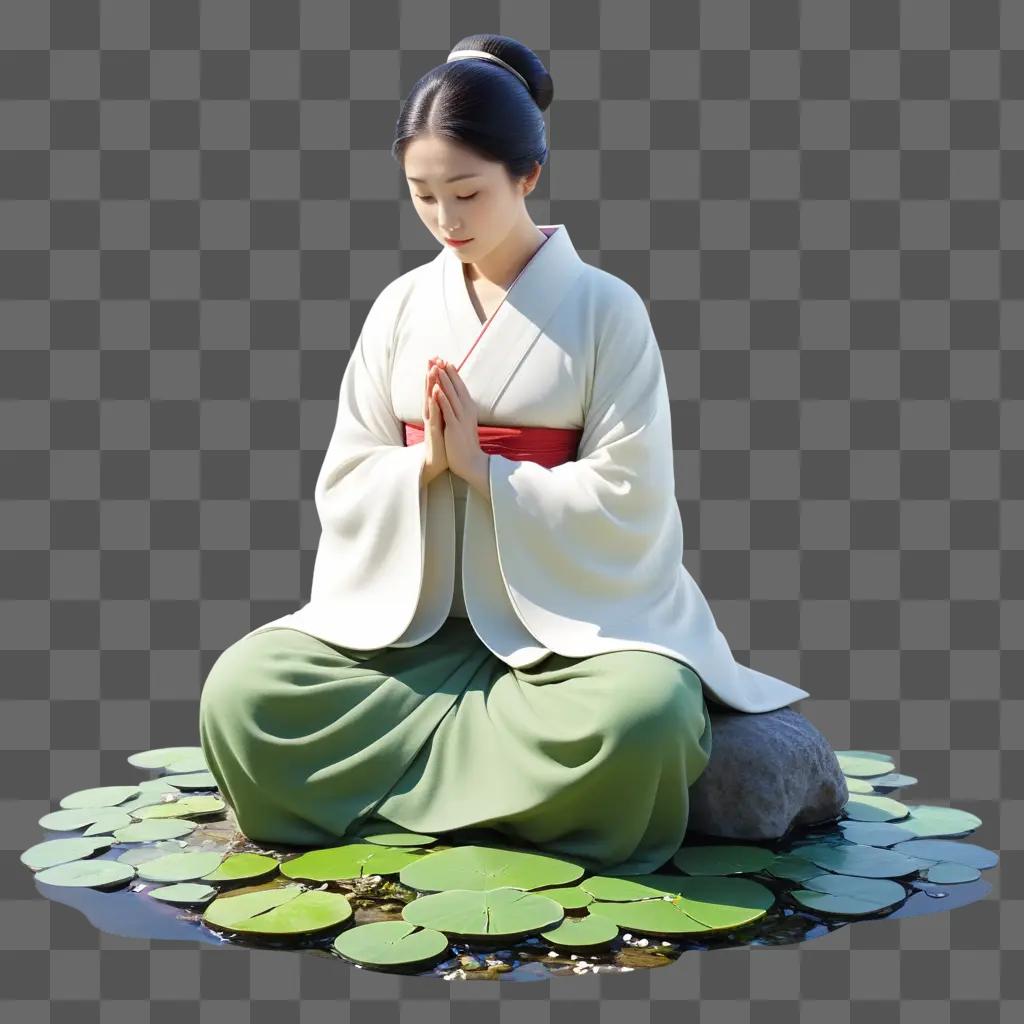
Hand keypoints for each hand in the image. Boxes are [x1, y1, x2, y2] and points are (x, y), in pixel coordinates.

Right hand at [422, 358, 447, 482]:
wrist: (437, 464)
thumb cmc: (442, 444)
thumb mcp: (445, 423)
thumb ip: (445, 411)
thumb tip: (448, 400)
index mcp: (436, 412)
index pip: (435, 390)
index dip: (436, 375)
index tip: (439, 360)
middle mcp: (431, 414)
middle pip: (429, 390)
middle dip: (430, 374)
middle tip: (431, 357)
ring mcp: (431, 422)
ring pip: (429, 399)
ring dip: (430, 384)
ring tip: (431, 369)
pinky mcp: (433, 430)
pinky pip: (434, 414)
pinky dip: (434, 402)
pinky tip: (435, 392)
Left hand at [430, 359, 483, 482]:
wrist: (471, 462)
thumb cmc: (466, 444)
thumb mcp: (466, 424)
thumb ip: (463, 412)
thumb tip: (461, 402)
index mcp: (468, 409)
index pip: (461, 388)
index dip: (453, 375)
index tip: (446, 362)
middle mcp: (466, 411)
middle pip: (456, 388)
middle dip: (447, 372)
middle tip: (439, 358)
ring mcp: (460, 418)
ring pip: (451, 396)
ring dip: (443, 381)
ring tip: (436, 367)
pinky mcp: (454, 427)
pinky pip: (447, 410)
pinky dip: (441, 398)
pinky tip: (436, 388)